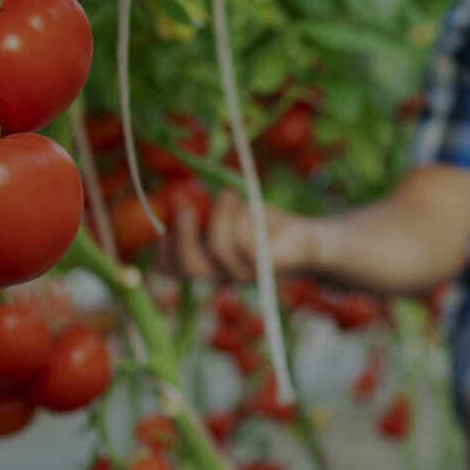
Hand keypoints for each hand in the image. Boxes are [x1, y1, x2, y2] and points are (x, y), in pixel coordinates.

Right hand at [153, 189, 317, 283]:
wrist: (308, 239)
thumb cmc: (263, 224)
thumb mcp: (229, 214)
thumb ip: (206, 210)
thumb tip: (178, 194)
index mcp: (208, 263)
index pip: (174, 270)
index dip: (162, 254)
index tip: (161, 230)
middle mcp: (222, 275)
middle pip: (191, 268)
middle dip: (183, 238)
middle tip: (186, 209)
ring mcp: (245, 274)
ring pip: (218, 250)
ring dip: (220, 217)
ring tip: (228, 195)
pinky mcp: (267, 267)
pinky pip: (245, 246)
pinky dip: (241, 219)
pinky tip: (247, 204)